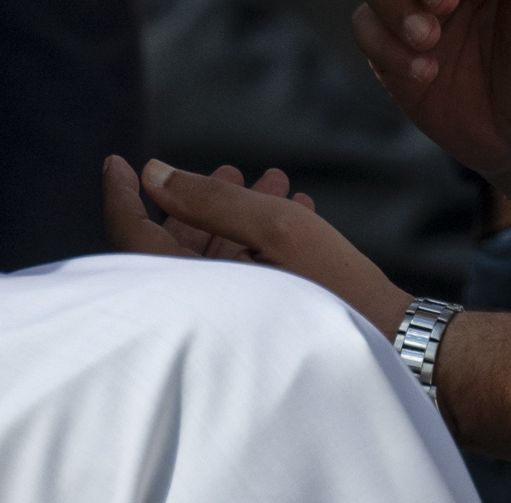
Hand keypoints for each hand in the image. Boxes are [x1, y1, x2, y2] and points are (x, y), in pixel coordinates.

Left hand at [101, 156, 411, 336]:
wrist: (394, 349)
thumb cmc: (334, 290)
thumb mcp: (272, 227)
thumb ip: (208, 198)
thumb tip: (152, 172)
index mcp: (190, 293)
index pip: (131, 238)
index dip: (120, 195)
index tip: (115, 161)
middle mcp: (201, 314)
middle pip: (179, 247)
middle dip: (204, 199)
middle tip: (231, 167)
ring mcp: (229, 326)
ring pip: (217, 261)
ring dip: (240, 215)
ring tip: (274, 180)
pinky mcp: (259, 331)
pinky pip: (243, 280)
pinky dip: (260, 243)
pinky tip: (294, 211)